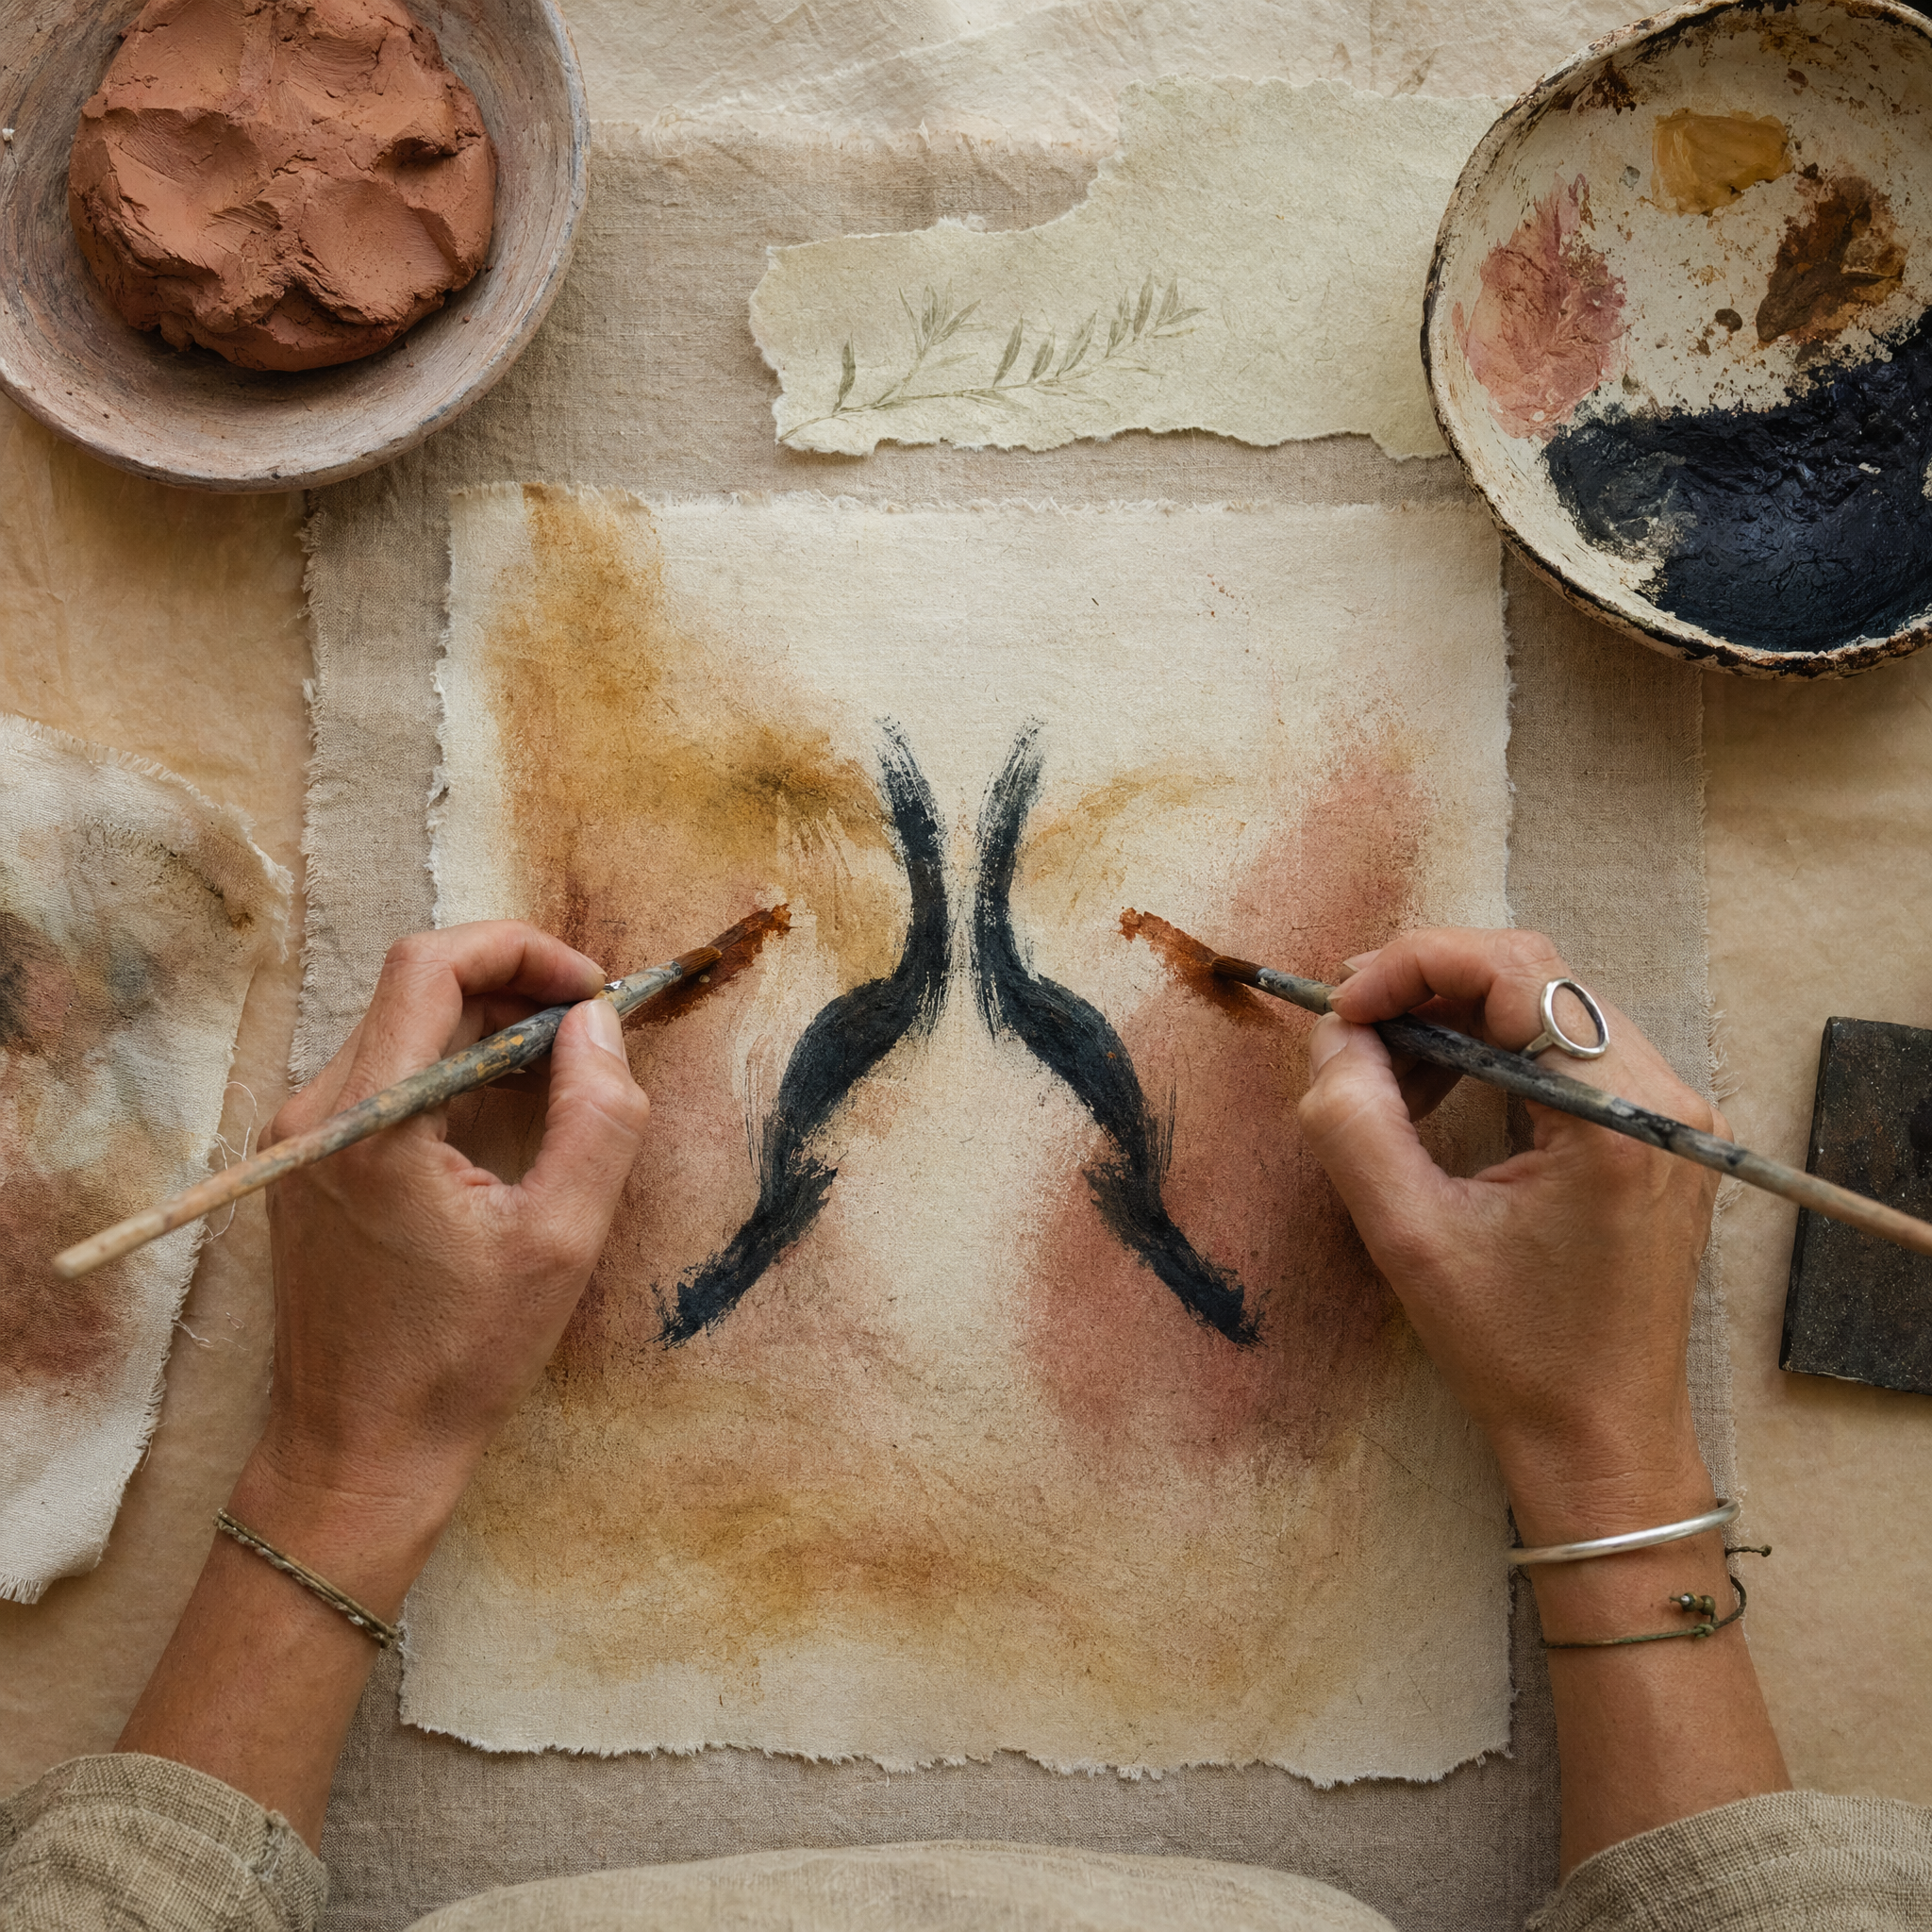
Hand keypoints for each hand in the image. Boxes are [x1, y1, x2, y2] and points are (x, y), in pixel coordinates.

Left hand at [248, 922, 648, 1544]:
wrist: (358, 1451)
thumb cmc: (460, 1358)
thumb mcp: (561, 1239)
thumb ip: (597, 1117)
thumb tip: (601, 1023)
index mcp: (369, 1119)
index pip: (431, 964)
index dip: (522, 950)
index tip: (594, 992)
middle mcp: (316, 1110)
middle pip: (416, 986)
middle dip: (516, 986)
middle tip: (594, 1032)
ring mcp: (300, 1136)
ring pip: (402, 1025)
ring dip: (488, 1026)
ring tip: (565, 1072)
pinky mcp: (307, 1161)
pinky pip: (387, 1073)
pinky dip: (454, 1067)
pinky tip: (510, 1111)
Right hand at [1297, 927, 1723, 1542]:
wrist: (1601, 1435)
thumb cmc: (1514, 1352)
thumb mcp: (1409, 1235)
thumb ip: (1353, 1120)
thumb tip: (1331, 1033)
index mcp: (1614, 1118)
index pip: (1514, 972)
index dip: (1412, 965)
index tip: (1341, 1006)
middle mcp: (1663, 1099)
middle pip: (1534, 975)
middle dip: (1427, 985)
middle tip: (1349, 1028)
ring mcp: (1672, 1113)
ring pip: (1547, 1004)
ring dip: (1455, 1017)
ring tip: (1386, 1072)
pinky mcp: (1660, 1132)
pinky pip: (1567, 1049)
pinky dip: (1492, 1051)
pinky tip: (1439, 1091)